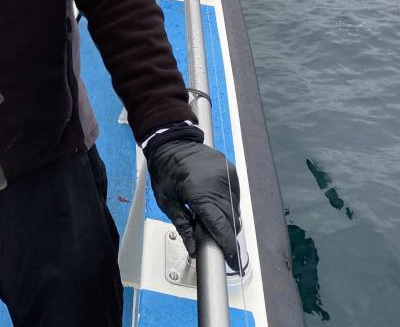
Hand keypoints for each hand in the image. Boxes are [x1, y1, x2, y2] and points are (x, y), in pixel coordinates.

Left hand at [147, 140, 240, 270]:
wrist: (171, 140)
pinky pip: (234, 194)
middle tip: (218, 244)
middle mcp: (218, 182)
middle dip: (226, 234)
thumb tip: (193, 248)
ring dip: (228, 219)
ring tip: (213, 220)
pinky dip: (228, 204)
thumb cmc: (164, 169)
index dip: (226, 245)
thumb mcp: (166, 201)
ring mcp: (226, 174)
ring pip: (235, 208)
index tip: (230, 259)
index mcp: (199, 191)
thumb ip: (183, 226)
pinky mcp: (230, 169)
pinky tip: (215, 204)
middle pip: (230, 219)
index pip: (220, 225)